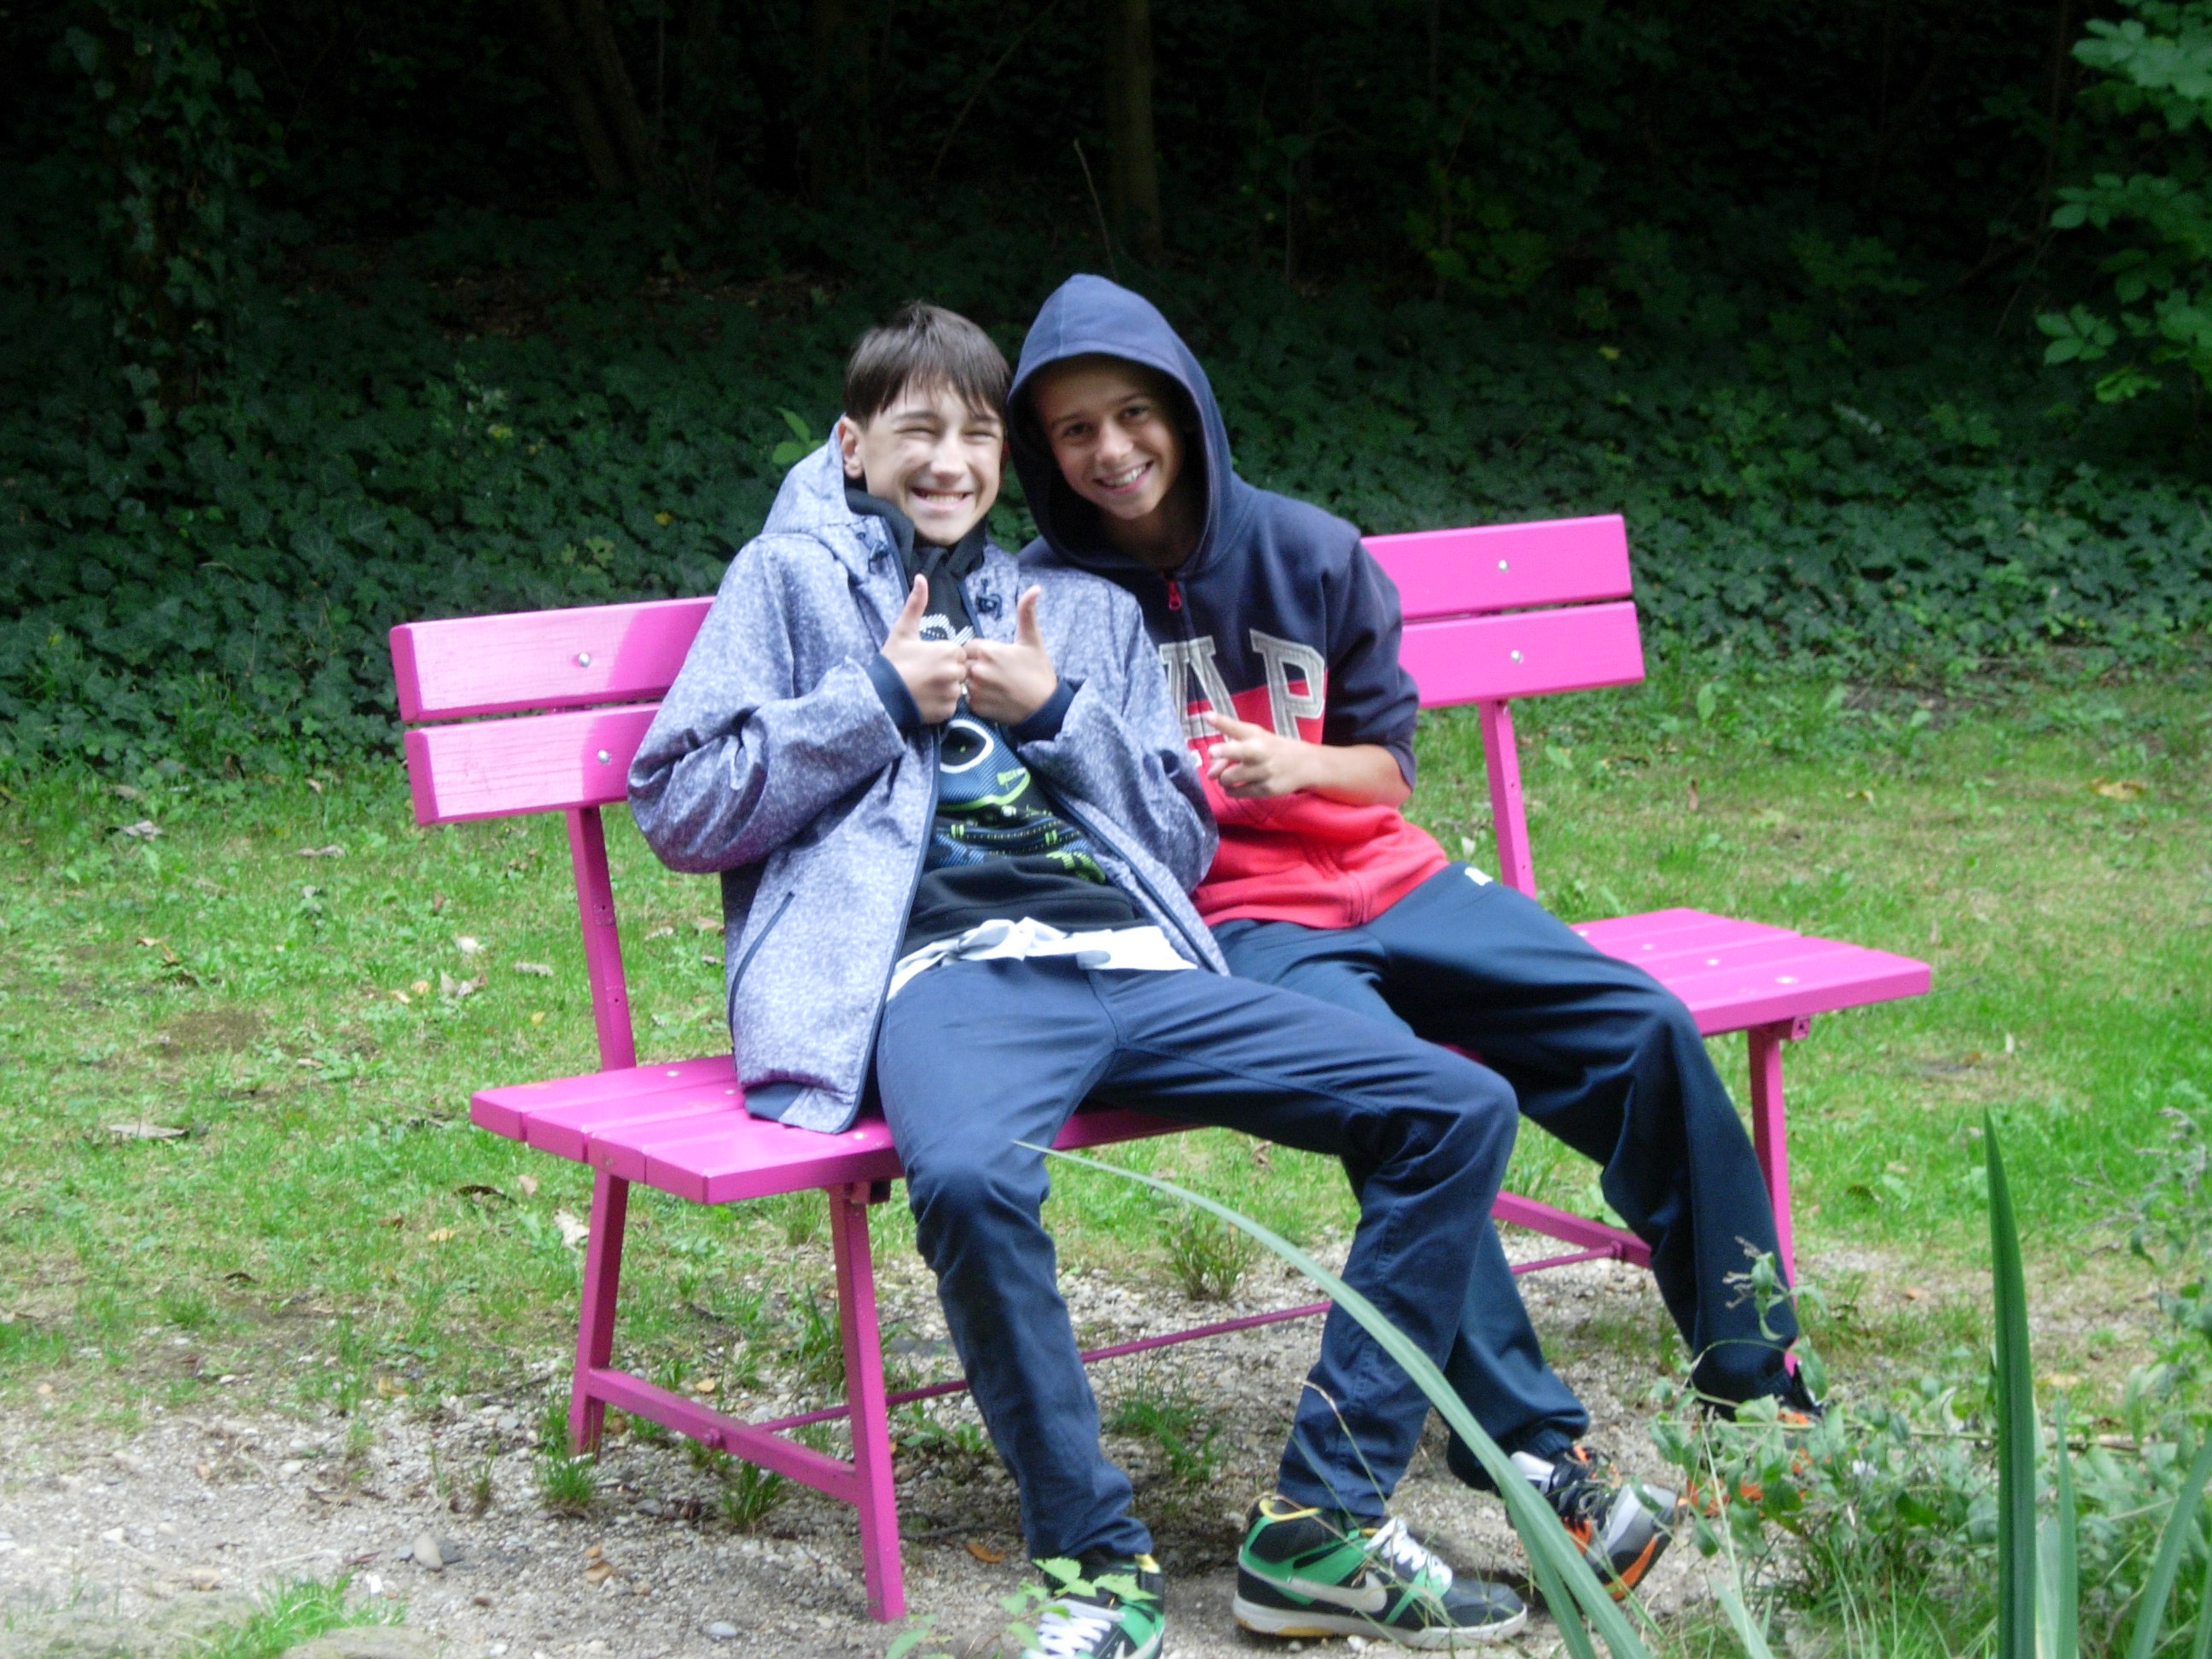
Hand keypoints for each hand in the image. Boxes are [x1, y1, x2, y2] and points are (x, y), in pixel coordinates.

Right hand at [881, 574, 966, 723]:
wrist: (879, 695)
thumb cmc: (893, 661)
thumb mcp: (903, 630)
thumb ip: (916, 604)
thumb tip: (921, 577)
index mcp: (949, 651)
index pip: (957, 653)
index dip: (942, 656)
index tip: (926, 661)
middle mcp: (955, 672)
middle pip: (959, 671)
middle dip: (946, 672)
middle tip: (924, 675)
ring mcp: (952, 693)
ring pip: (956, 689)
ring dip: (944, 689)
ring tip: (923, 688)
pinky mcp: (947, 712)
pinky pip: (951, 706)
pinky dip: (941, 704)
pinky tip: (925, 700)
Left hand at [964, 587, 1058, 725]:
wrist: (1044, 707)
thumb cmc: (1038, 671)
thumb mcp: (1033, 640)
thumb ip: (1026, 613)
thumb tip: (1035, 588)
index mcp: (988, 650)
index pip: (971, 647)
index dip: (983, 652)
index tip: (998, 660)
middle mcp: (978, 670)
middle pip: (966, 663)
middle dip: (977, 666)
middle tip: (998, 674)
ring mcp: (976, 690)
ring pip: (966, 681)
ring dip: (976, 683)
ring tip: (997, 687)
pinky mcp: (977, 707)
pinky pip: (968, 699)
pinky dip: (978, 699)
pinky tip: (995, 698)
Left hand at [1202, 710, 1317, 797]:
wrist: (1304, 764)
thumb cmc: (1271, 749)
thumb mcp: (1254, 741)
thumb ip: (1228, 751)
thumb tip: (1210, 773)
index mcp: (1255, 735)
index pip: (1236, 727)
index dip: (1221, 721)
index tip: (1208, 716)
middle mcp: (1260, 751)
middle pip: (1236, 752)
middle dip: (1221, 756)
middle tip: (1213, 757)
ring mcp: (1264, 771)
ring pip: (1229, 778)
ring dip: (1223, 779)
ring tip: (1228, 778)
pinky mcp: (1266, 789)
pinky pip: (1238, 792)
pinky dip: (1231, 790)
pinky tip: (1236, 786)